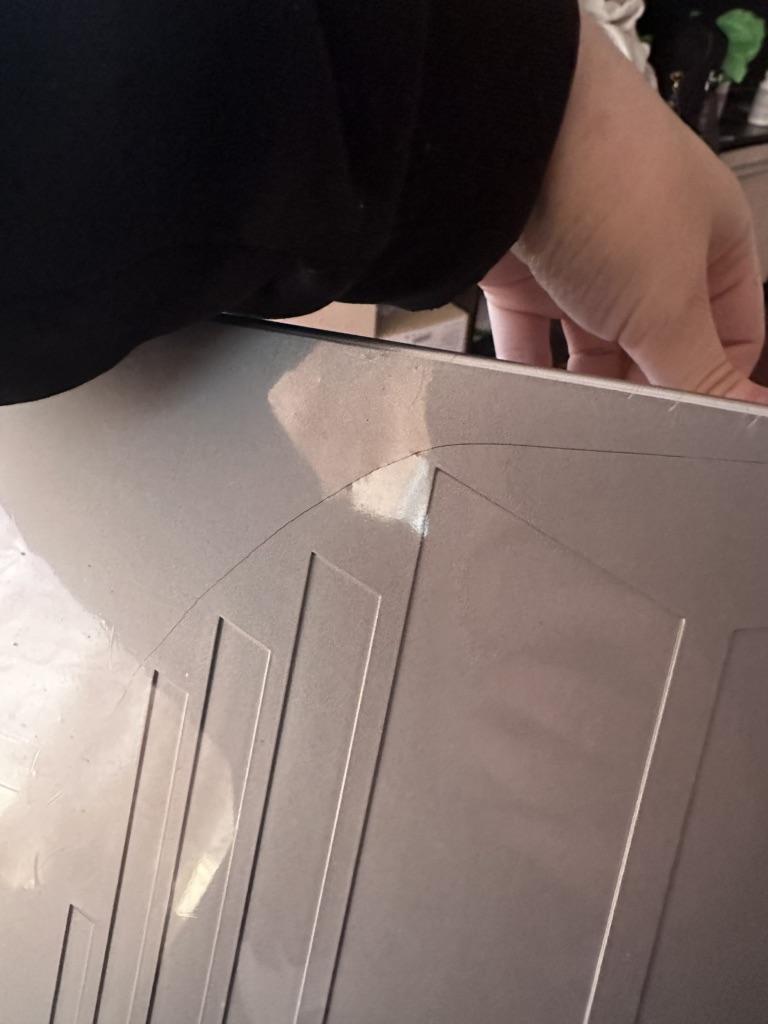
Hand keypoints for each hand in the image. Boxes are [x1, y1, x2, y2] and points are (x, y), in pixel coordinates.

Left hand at [481, 17, 767, 403]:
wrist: (502, 135)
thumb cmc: (607, 180)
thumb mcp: (670, 300)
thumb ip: (700, 372)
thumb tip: (744, 416)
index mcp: (712, 244)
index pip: (731, 335)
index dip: (719, 384)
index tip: (699, 430)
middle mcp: (648, 252)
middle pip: (656, 347)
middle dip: (645, 387)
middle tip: (632, 431)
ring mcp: (583, 260)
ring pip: (591, 347)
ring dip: (586, 384)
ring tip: (582, 418)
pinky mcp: (524, 273)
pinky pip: (530, 338)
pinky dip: (532, 370)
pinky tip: (534, 400)